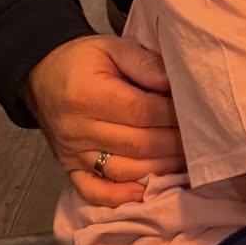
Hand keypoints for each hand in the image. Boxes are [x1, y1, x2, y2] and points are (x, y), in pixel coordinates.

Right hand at [25, 34, 184, 206]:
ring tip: (187, 163)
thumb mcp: (113, 47)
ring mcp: (73, 152)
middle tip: (203, 141)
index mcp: (89, 95)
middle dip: (175, 144)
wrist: (41, 74)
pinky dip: (117, 197)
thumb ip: (146, 64)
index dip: (173, 116)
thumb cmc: (82, 60)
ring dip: (158, 169)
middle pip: (138, 144)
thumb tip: (175, 83)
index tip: (199, 114)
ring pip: (123, 169)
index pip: (142, 112)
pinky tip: (142, 194)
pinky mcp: (69, 167)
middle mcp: (79, 128)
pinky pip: (92, 190)